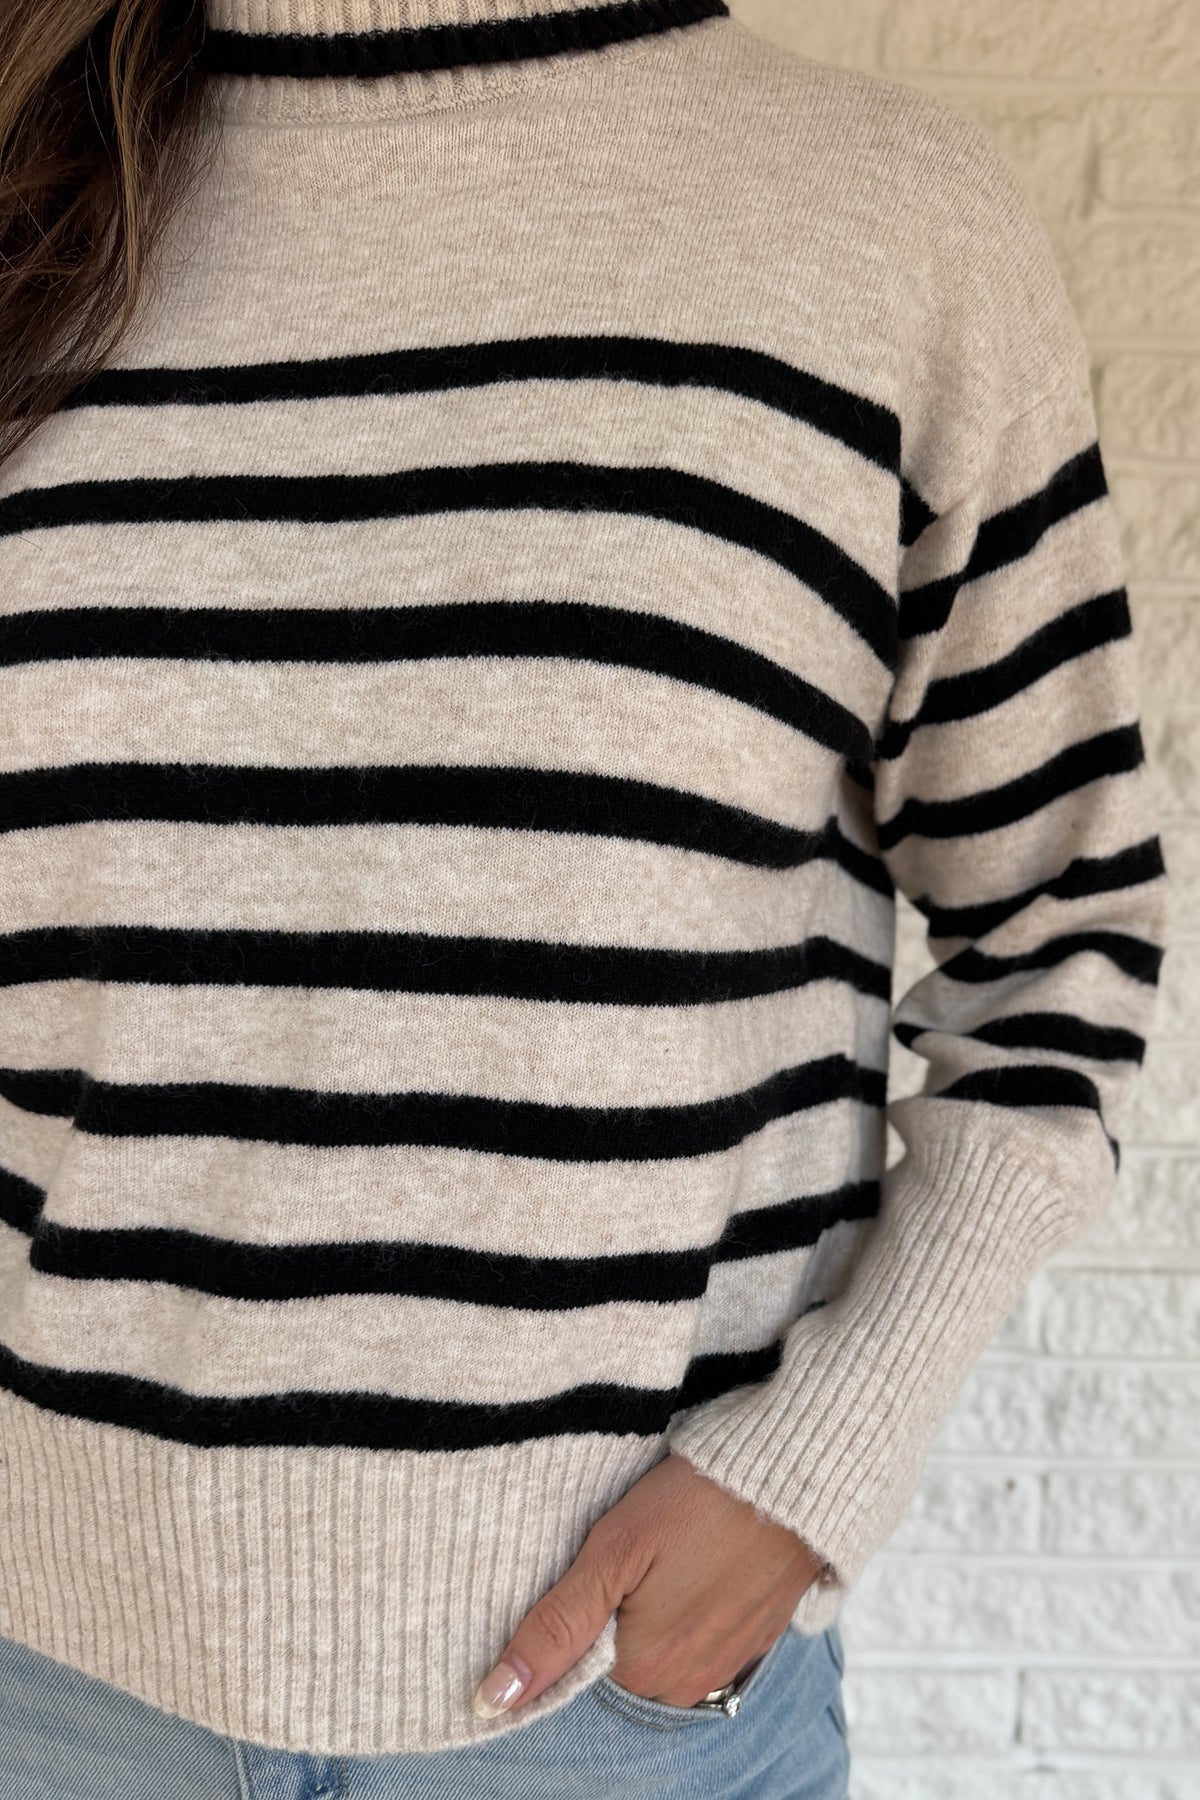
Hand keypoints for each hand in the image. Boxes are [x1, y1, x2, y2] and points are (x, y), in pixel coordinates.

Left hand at [471, 1451, 826, 1717]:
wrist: (795, 1478)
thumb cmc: (698, 1501)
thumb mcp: (614, 1551)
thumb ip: (556, 1626)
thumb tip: (494, 1697)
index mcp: (644, 1669)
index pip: (581, 1654)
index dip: (585, 1600)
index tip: (604, 1559)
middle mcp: (687, 1683)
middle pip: (623, 1652)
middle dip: (623, 1604)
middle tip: (643, 1543)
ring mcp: (728, 1663)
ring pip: (665, 1643)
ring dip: (662, 1603)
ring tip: (676, 1544)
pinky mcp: (757, 1638)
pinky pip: (705, 1632)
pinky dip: (698, 1600)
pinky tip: (705, 1555)